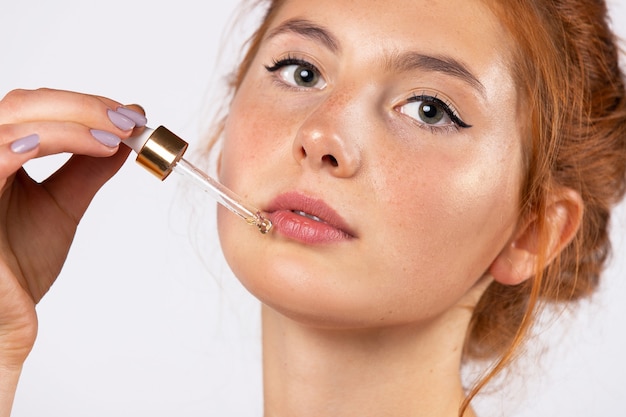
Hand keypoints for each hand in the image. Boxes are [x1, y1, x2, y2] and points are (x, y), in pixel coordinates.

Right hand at [0, 88, 144, 400]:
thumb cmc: (15, 270)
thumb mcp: (60, 208)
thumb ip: (86, 171)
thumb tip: (123, 137)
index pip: (34, 109)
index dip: (83, 105)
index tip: (132, 116)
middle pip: (23, 103)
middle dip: (84, 106)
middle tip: (130, 121)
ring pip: (14, 118)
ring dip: (75, 120)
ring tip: (119, 136)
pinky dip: (48, 140)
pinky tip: (94, 145)